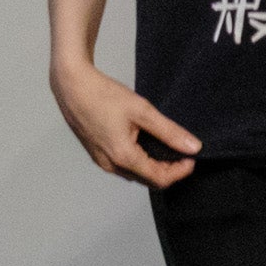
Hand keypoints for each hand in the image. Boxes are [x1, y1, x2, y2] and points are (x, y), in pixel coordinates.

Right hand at [50, 56, 199, 188]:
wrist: (72, 85)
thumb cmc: (102, 95)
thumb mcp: (142, 110)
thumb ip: (169, 131)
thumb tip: (193, 147)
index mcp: (123, 156)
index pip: (160, 179)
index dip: (180, 171)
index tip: (191, 157)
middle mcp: (111, 165)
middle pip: (148, 180)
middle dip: (169, 170)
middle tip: (181, 152)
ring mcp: (102, 161)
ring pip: (135, 175)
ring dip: (153, 166)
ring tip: (165, 146)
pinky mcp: (97, 154)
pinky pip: (123, 167)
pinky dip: (139, 161)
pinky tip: (144, 143)